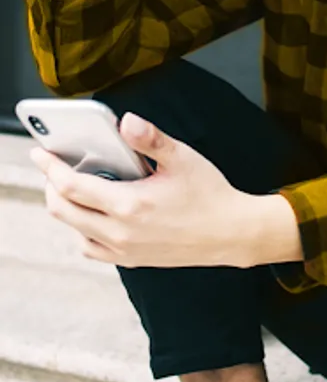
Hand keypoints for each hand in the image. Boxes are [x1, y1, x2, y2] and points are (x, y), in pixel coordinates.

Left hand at [30, 112, 259, 268]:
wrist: (232, 233)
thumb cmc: (209, 194)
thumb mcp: (181, 157)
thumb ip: (150, 139)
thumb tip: (126, 121)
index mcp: (130, 205)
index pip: (72, 187)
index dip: (51, 168)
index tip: (39, 154)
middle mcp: (122, 233)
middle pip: (65, 211)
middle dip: (52, 185)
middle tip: (52, 166)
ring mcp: (125, 251)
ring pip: (76, 231)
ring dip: (67, 208)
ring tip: (73, 185)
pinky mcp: (133, 261)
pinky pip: (93, 248)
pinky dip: (83, 229)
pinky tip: (95, 212)